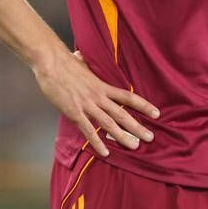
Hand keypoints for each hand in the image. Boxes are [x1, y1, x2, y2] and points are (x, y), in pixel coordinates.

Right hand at [33, 50, 158, 157]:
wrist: (51, 62)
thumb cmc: (64, 62)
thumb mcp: (82, 64)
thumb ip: (87, 66)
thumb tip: (81, 56)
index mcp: (102, 85)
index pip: (128, 97)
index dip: (143, 105)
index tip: (156, 114)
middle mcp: (98, 96)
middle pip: (122, 114)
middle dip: (137, 127)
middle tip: (150, 138)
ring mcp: (87, 105)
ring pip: (109, 124)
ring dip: (122, 136)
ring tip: (134, 146)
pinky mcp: (74, 112)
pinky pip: (89, 130)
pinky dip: (97, 142)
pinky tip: (105, 152)